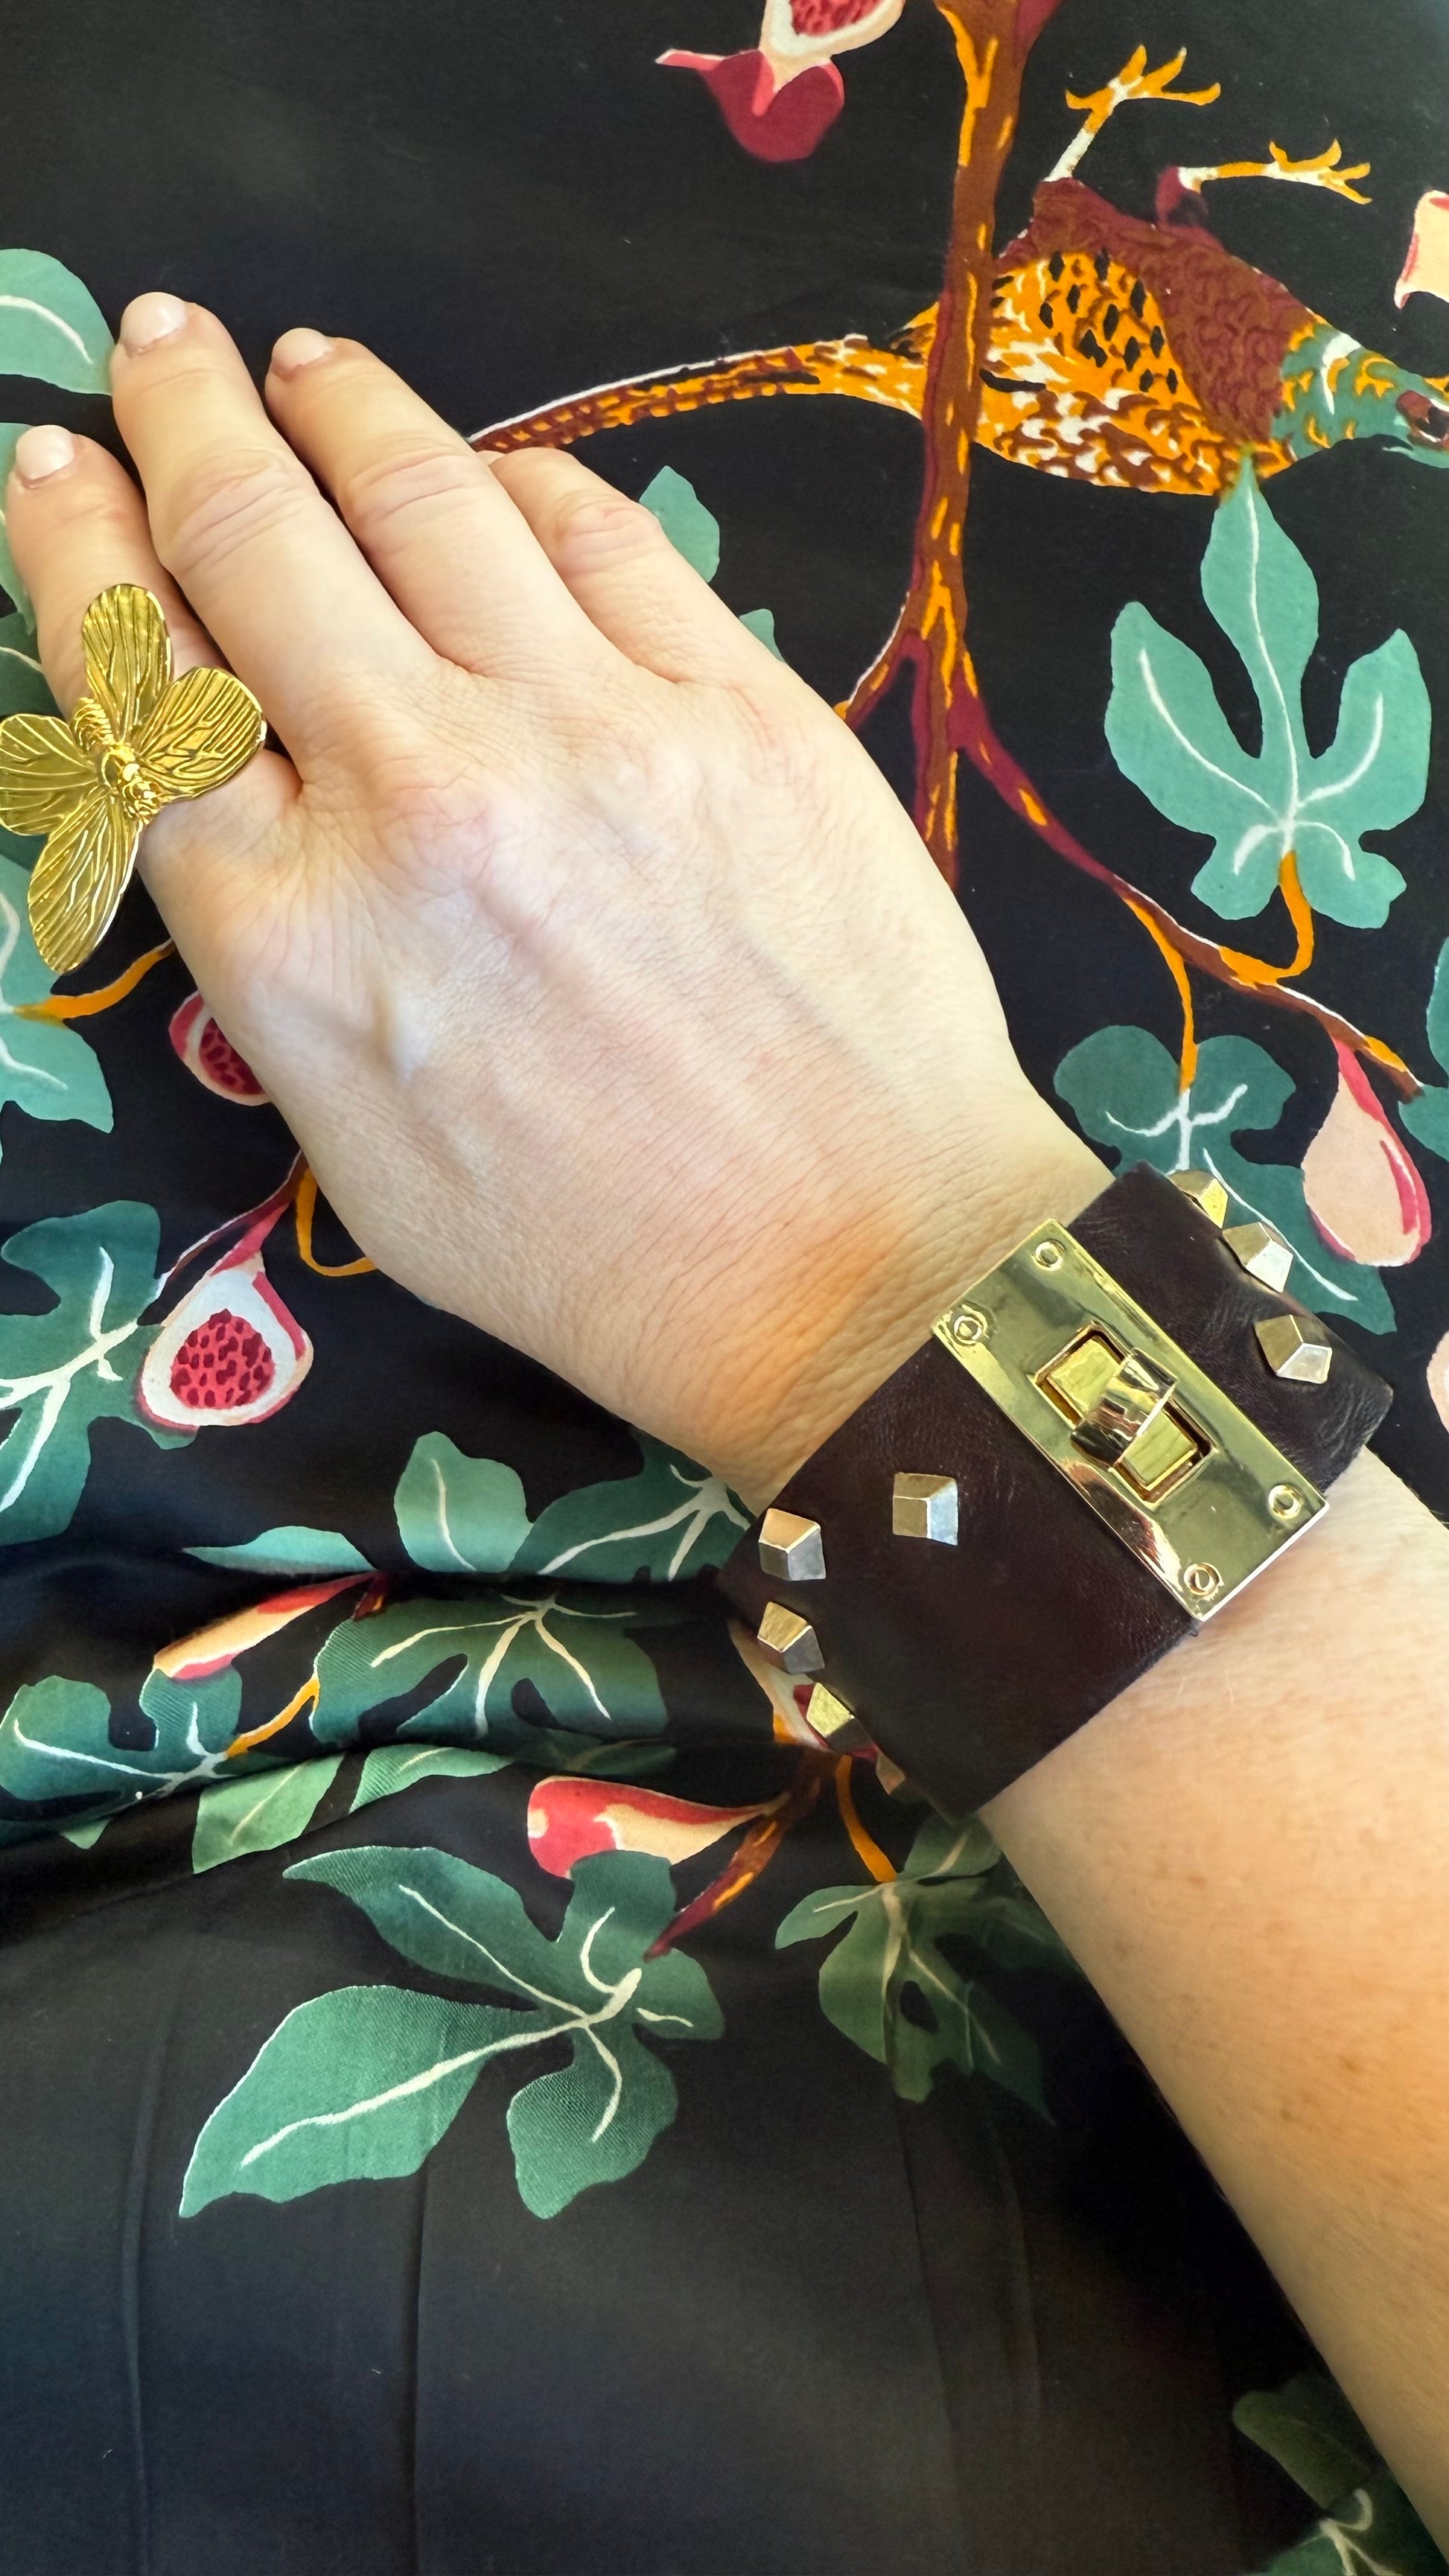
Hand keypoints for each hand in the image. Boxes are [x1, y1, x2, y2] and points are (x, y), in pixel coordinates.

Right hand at [8, 295, 1100, 1500]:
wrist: (851, 1270)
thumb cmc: (587, 1248)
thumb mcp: (353, 1136)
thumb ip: (270, 945)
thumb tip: (230, 772)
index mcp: (290, 936)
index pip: (137, 681)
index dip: (76, 545)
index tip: (57, 467)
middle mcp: (414, 801)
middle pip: (253, 541)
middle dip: (180, 418)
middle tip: (158, 348)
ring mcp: (587, 734)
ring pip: (423, 495)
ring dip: (341, 405)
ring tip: (301, 364)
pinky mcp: (738, 706)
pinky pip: (600, 532)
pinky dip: (522, 481)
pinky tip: (491, 471)